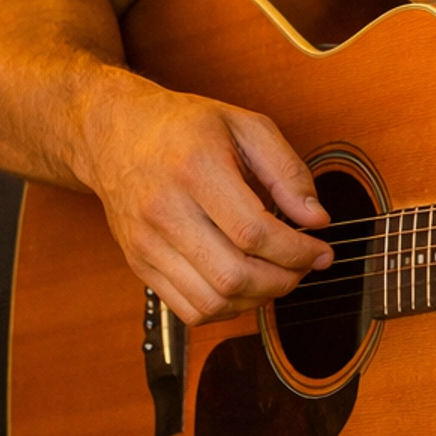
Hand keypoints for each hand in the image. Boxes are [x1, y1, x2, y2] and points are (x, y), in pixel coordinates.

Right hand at [80, 77, 332, 325]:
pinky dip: (226, 309)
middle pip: (233, 274)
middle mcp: (164, 209)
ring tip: (278, 276)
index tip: (320, 250)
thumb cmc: (183, 126)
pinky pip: (188, 309)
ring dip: (258, 299)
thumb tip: (316, 218)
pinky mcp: (138, 263)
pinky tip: (244, 286)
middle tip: (303, 266)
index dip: (297, 251)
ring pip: (211, 301)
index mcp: (195, 168)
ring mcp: (147, 242)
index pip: (253, 232)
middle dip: (283, 280)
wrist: (115, 133)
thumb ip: (287, 171)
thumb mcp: (245, 126)